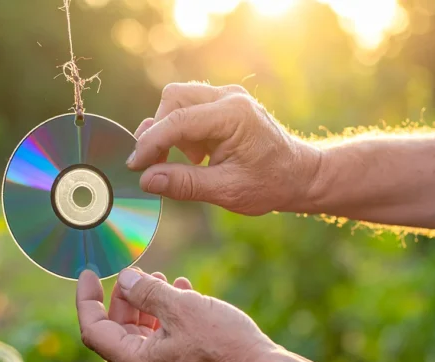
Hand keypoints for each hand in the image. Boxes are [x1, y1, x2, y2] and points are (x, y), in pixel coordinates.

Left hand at [75, 268, 278, 361]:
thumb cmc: (225, 345)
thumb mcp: (182, 308)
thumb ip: (147, 292)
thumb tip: (126, 280)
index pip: (94, 330)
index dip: (87, 299)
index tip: (89, 273)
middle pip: (118, 332)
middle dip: (125, 299)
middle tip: (137, 273)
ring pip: (144, 335)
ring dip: (149, 305)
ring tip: (163, 278)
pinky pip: (165, 342)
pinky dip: (168, 318)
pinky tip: (185, 292)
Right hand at [129, 82, 322, 215]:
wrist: (299, 175)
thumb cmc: (269, 184)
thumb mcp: (227, 191)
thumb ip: (184, 184)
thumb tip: (146, 180)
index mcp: (234, 115)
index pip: (178, 121)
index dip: (150, 143)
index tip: (134, 165)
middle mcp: (229, 98)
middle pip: (173, 98)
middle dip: (158, 130)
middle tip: (157, 164)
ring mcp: (227, 97)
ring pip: (177, 99)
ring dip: (169, 130)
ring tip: (188, 161)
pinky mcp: (223, 104)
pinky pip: (188, 108)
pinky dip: (181, 131)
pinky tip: (197, 156)